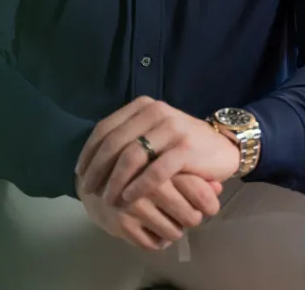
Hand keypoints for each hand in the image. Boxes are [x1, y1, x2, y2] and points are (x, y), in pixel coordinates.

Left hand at [76, 97, 240, 204]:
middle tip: (88, 189)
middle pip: (115, 142)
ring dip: (115, 180)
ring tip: (107, 198)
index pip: (105, 128)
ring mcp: (171, 129)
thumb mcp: (152, 132)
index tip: (79, 172)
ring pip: (132, 157)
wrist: (224, 146)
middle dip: (98, 169)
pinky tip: (129, 198)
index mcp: (141, 106)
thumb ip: (127, 137)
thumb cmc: (181, 144)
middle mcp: (154, 112)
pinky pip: (155, 171)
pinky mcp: (186, 149)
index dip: (89, 152)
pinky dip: (139, 186)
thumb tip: (91, 159)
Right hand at [78, 172, 222, 250]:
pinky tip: (150, 228)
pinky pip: (154, 244)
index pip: (199, 191)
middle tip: (186, 215)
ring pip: (173, 233)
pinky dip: (156, 240)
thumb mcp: (164, 163)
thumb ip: (193, 173)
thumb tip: (218, 187)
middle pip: (190, 217)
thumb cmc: (137, 168)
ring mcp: (132, 205)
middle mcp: (147, 184)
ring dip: (173, 230)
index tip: (205, 207)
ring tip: (165, 220)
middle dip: (191, 219)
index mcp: (160, 163)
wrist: (92, 175)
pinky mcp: (120, 223)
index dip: (208, 203)